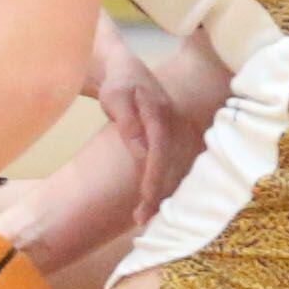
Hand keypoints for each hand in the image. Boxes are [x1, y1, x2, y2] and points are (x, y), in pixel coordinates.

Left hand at [93, 48, 176, 222]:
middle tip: (141, 220)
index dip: (154, 178)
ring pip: (171, 166)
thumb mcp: (116, 97)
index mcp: (160, 115)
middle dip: (157, 194)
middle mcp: (172, 125)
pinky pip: (168, 163)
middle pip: (169, 164)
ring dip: (160, 192)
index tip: (146, 200)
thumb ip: (128, 123)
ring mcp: (173, 131)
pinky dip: (162, 182)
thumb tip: (142, 153)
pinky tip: (153, 201)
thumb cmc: (117, 82)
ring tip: (144, 218)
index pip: (160, 152)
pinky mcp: (168, 137)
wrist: (124, 69)